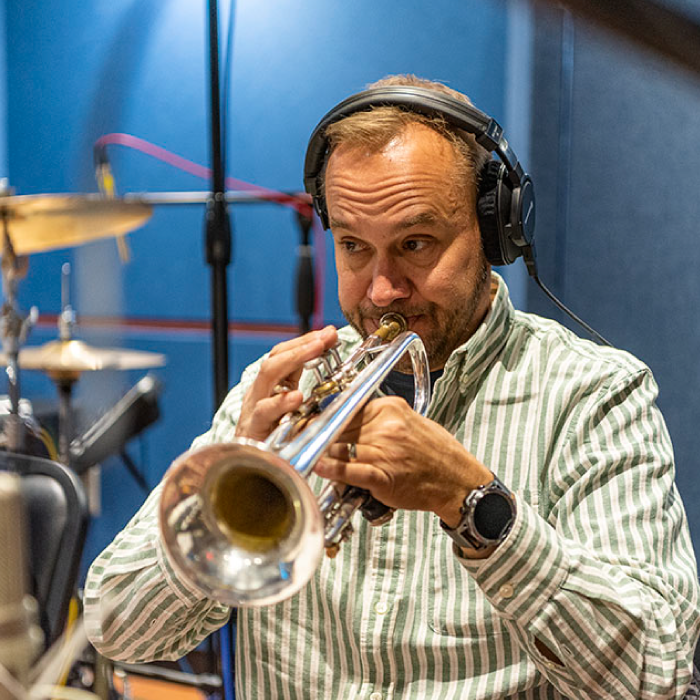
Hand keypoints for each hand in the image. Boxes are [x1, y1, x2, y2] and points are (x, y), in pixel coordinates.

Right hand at [235, 326, 337, 441]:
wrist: (248, 469)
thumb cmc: (273, 438)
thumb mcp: (294, 409)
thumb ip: (308, 389)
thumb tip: (334, 372)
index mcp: (271, 386)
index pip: (285, 353)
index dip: (306, 340)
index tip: (330, 333)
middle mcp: (260, 392)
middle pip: (276, 357)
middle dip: (302, 344)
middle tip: (325, 337)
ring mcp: (255, 408)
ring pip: (268, 375)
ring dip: (294, 359)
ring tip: (316, 349)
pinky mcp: (254, 429)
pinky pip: (264, 412)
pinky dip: (280, 403)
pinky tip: (297, 397)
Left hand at [314, 396, 492, 524]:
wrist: (458, 481)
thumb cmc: (436, 453)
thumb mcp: (409, 420)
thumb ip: (379, 417)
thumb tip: (348, 417)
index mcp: (390, 408)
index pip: (347, 407)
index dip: (325, 416)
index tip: (310, 419)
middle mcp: (385, 427)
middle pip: (339, 428)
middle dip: (320, 435)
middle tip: (303, 438)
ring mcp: (383, 451)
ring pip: (339, 448)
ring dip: (323, 453)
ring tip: (311, 455)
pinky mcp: (382, 476)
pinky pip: (349, 470)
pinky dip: (331, 469)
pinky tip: (319, 466)